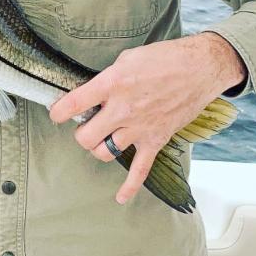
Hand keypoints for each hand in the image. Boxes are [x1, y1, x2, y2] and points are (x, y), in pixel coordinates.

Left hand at [49, 33, 245, 203]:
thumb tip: (95, 91)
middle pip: (86, 136)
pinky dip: (129, 187)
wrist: (199, 68)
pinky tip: (120, 197)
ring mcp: (139, 128)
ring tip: (100, 139)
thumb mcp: (127, 58)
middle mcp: (122, 109)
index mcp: (112, 84)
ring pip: (105, 152)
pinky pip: (140, 171)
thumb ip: (108, 77)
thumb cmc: (163, 58)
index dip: (59, 111)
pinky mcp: (156, 140)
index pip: (74, 104)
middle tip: (84, 126)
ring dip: (98, 148)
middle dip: (79, 133)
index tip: (56, 113)